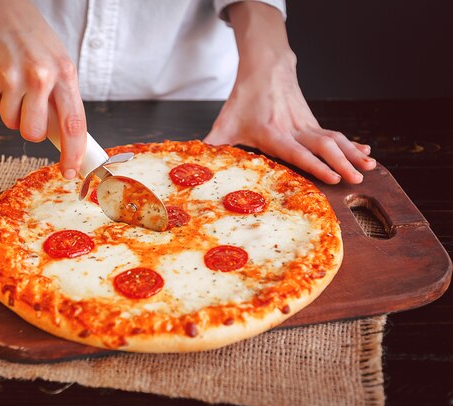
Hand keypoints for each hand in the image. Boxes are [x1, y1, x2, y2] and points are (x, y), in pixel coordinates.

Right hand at [0, 0, 85, 178]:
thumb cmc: (29, 34)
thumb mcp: (57, 60)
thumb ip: (61, 97)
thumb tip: (64, 137)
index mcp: (63, 72)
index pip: (73, 124)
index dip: (73, 153)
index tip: (71, 170)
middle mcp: (39, 77)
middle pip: (35, 133)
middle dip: (32, 129)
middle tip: (29, 108)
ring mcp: (9, 79)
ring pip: (12, 124)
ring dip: (12, 111)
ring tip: (13, 82)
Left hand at [204, 2, 375, 183]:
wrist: (266, 67)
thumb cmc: (244, 98)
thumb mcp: (225, 122)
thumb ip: (212, 146)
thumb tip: (194, 168)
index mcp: (272, 131)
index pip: (297, 151)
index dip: (315, 165)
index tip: (333, 177)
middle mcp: (293, 127)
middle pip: (323, 146)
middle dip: (342, 163)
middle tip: (357, 181)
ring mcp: (306, 123)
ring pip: (334, 139)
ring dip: (352, 154)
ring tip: (369, 168)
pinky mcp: (312, 122)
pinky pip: (335, 134)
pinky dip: (352, 144)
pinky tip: (365, 152)